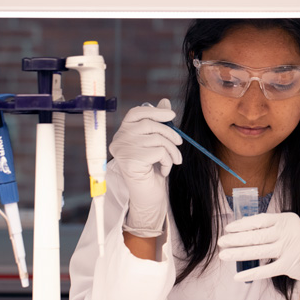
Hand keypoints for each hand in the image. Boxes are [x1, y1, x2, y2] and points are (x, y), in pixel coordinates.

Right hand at [109, 99, 181, 236]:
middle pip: (150, 125)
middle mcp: (119, 140)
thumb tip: (165, 101)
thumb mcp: (156, 145)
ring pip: (158, 139)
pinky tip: (163, 171)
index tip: (172, 115)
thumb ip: (158, 124)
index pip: (136, 113)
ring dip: (172, 151)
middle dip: (170, 134)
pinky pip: (159, 152)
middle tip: (180, 145)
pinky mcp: (131, 160)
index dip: (155, 111)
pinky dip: (167, 162)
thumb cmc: (152, 171)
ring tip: (174, 161)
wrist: (148, 198)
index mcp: (122, 133)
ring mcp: (123, 150)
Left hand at [218, 212, 299, 288]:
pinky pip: (266, 270)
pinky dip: (251, 273)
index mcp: (286, 219)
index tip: (228, 228)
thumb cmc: (298, 241)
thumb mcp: (287, 227)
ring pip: (259, 251)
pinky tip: (237, 276)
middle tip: (221, 242)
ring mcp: (290, 249)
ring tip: (223, 255)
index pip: (260, 220)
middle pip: (257, 235)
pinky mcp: (290, 265)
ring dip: (238, 254)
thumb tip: (241, 228)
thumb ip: (269, 226)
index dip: (242, 224)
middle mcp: (288, 232)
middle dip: (236, 239)